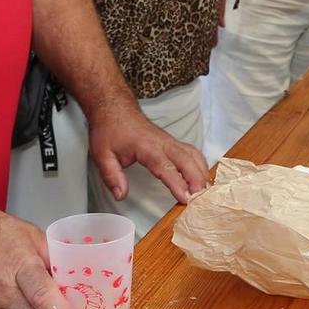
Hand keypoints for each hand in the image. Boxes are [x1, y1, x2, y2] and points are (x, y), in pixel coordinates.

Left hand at [86, 102, 211, 204]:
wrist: (115, 108)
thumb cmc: (110, 130)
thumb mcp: (102, 155)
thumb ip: (112, 177)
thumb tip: (121, 196)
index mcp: (147, 147)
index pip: (166, 167)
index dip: (177, 184)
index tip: (186, 198)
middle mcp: (163, 143)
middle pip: (187, 160)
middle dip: (197, 180)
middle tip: (203, 199)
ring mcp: (170, 141)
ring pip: (194, 155)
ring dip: (202, 172)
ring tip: (206, 192)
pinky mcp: (172, 142)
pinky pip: (192, 152)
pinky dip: (201, 164)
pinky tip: (203, 177)